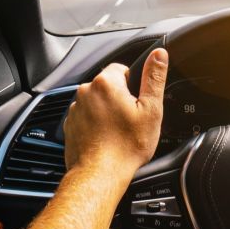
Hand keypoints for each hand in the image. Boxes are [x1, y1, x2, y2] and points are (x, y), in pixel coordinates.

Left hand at [63, 48, 167, 181]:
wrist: (100, 174)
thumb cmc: (126, 146)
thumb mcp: (150, 110)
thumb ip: (154, 78)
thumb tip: (159, 54)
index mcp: (106, 83)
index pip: (122, 69)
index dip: (134, 85)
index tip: (138, 103)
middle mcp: (86, 92)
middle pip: (109, 86)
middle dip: (120, 99)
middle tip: (131, 120)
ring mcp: (75, 109)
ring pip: (97, 102)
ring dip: (107, 112)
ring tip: (118, 132)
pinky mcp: (70, 125)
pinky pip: (86, 117)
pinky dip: (95, 125)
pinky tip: (106, 138)